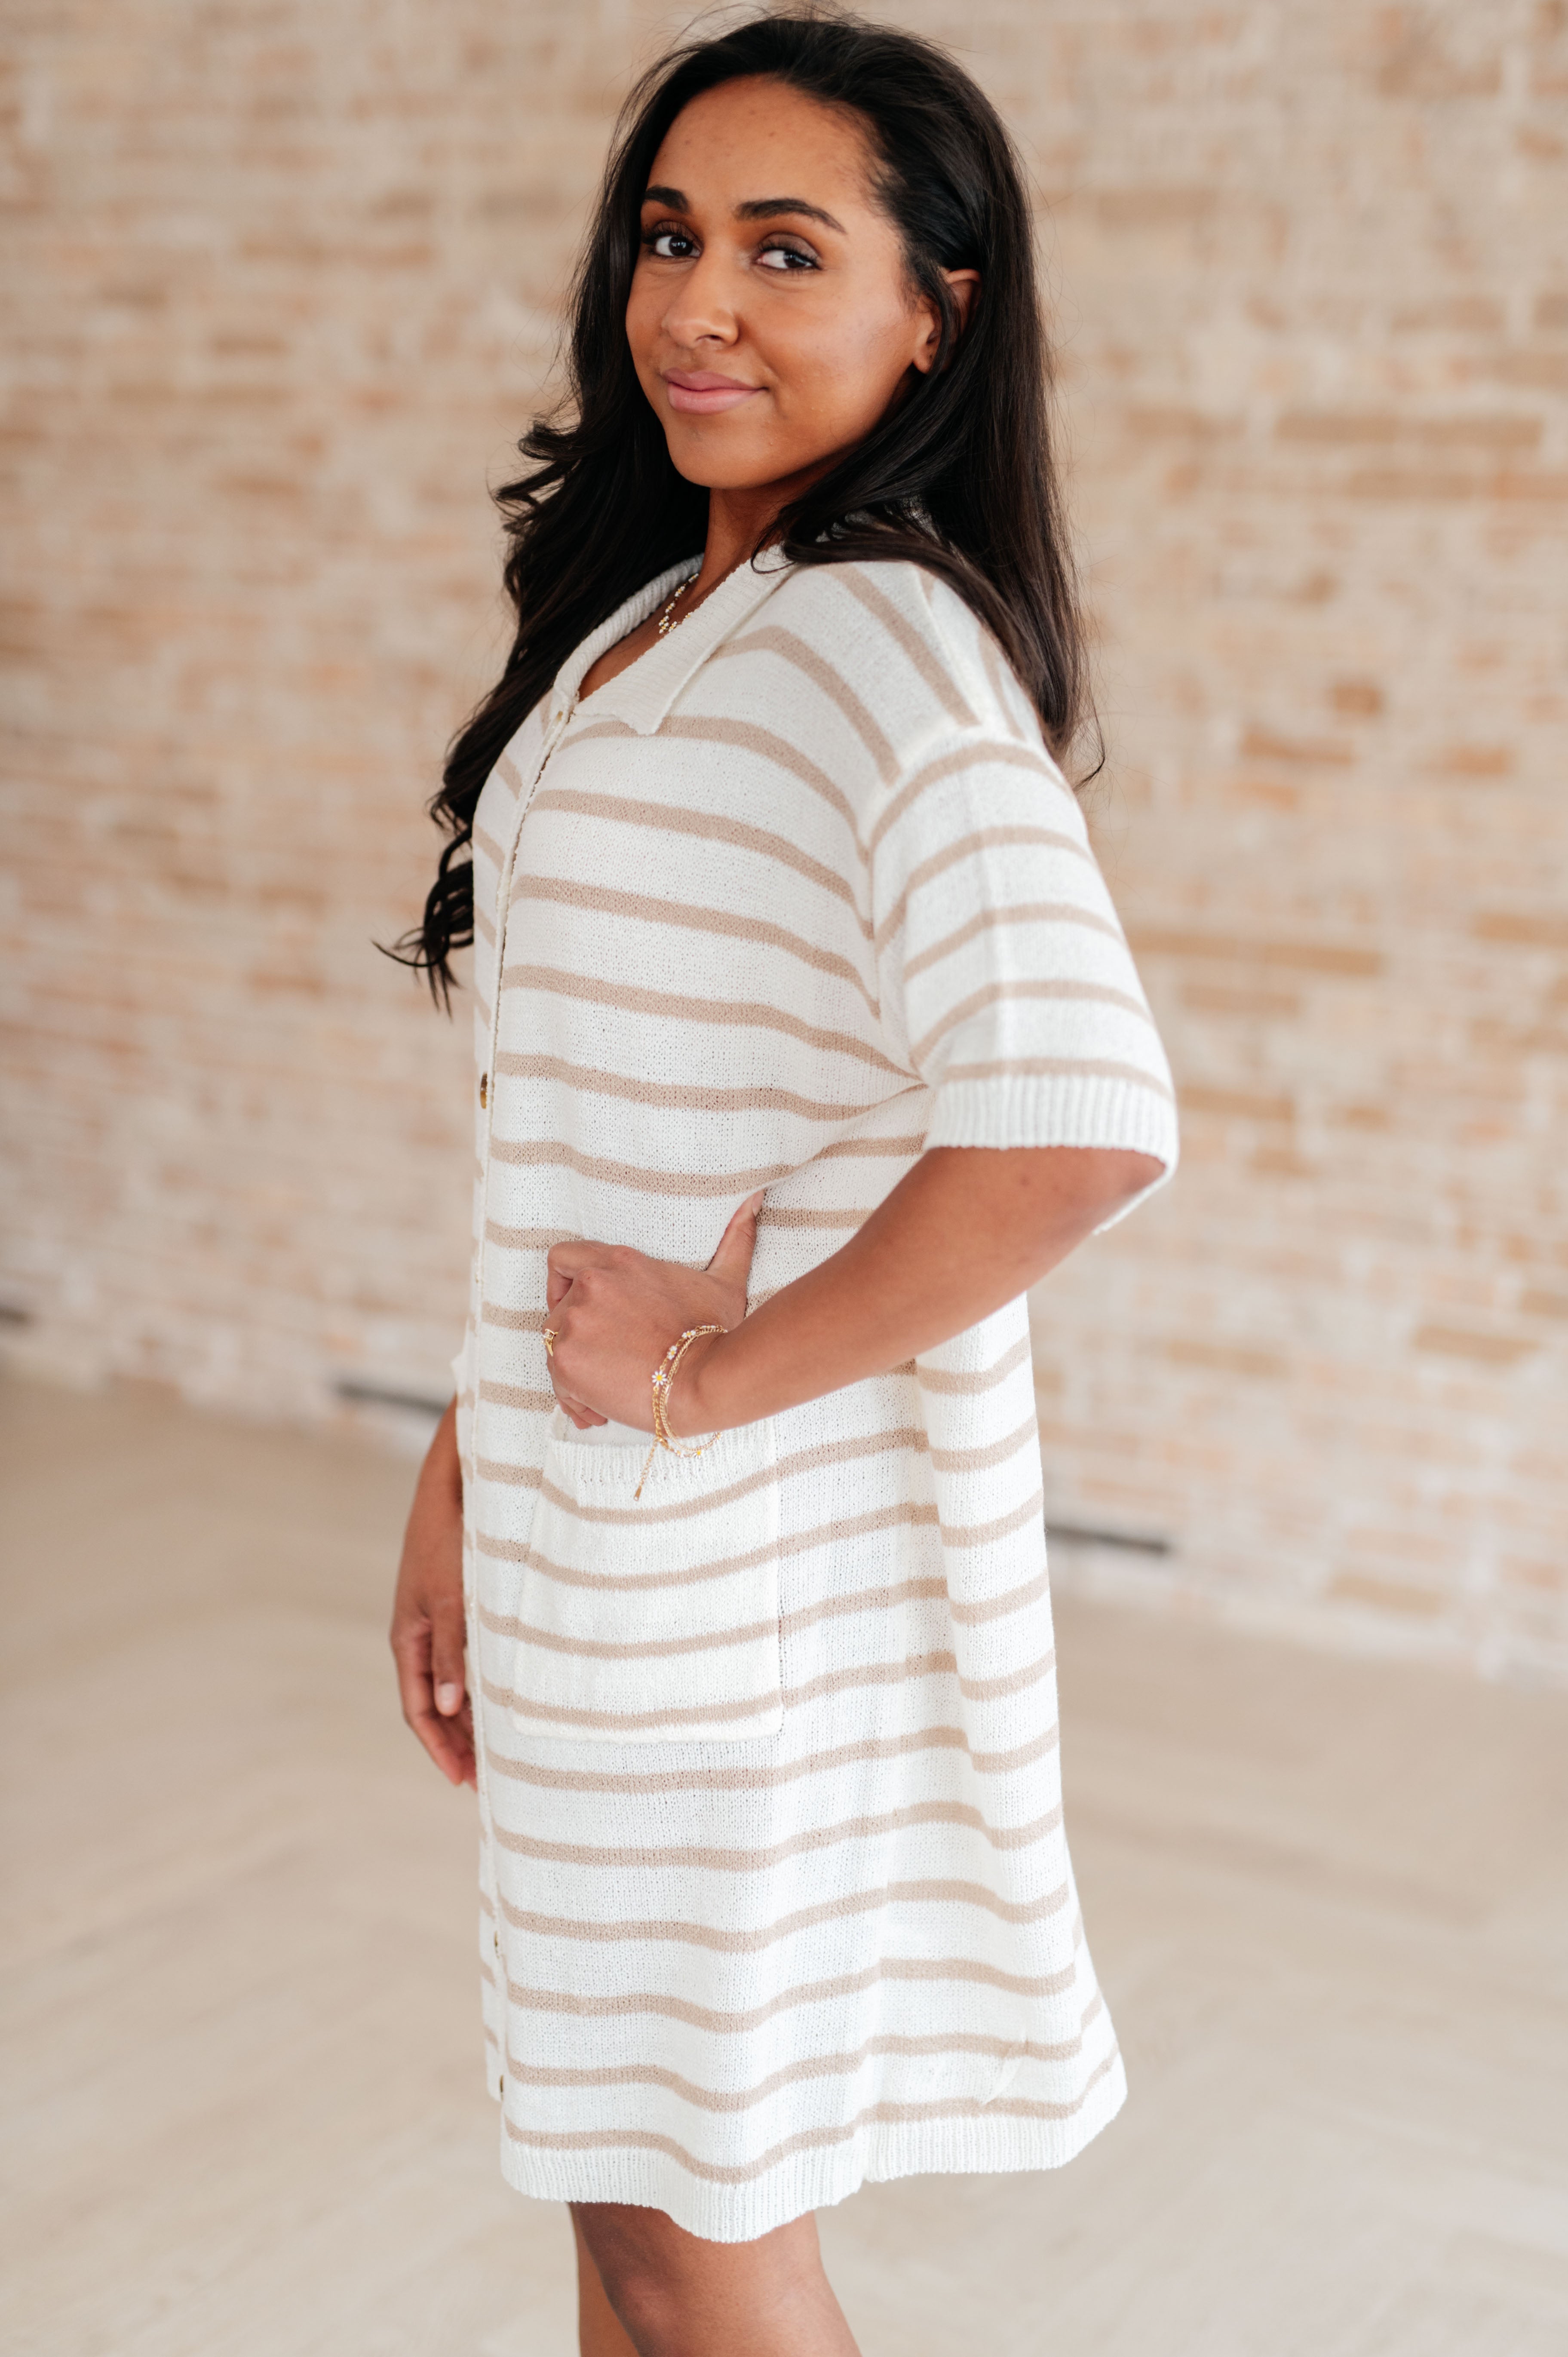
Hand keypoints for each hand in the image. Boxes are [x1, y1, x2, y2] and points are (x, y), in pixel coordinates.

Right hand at [389, 1400, 475, 1787]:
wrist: (457, 1484)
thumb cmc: (451, 1539)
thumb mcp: (453, 1599)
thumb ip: (452, 1652)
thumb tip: (451, 1707)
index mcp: (408, 1637)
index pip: (419, 1708)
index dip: (439, 1747)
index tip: (463, 1781)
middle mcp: (421, 1634)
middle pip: (435, 1702)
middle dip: (456, 1741)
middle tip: (486, 1778)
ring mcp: (439, 1620)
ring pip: (452, 1683)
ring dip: (470, 1716)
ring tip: (498, 1749)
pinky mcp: (460, 1605)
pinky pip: (467, 1658)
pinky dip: (480, 1684)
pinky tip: (503, 1697)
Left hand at [544, 1192, 763, 1431]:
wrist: (708, 1380)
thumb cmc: (718, 1333)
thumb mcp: (725, 1281)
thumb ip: (734, 1239)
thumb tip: (755, 1199)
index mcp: (619, 1263)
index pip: (562, 1259)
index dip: (561, 1285)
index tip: (579, 1307)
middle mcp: (591, 1286)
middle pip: (558, 1312)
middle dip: (578, 1339)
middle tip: (607, 1363)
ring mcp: (575, 1322)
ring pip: (556, 1349)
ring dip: (577, 1373)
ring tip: (608, 1395)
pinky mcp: (567, 1361)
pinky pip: (558, 1384)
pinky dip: (575, 1401)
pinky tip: (601, 1413)